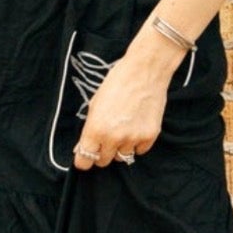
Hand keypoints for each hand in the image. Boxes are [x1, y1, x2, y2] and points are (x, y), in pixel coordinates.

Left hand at [73, 32, 183, 170]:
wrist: (145, 71)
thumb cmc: (116, 83)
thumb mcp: (95, 104)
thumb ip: (89, 129)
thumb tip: (83, 148)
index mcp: (95, 129)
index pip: (84, 162)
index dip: (84, 159)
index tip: (86, 155)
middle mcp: (113, 138)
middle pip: (103, 161)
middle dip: (102, 152)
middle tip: (107, 137)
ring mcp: (133, 139)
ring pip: (122, 157)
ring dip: (121, 148)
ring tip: (124, 128)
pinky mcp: (150, 136)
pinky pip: (139, 151)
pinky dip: (137, 143)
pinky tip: (136, 126)